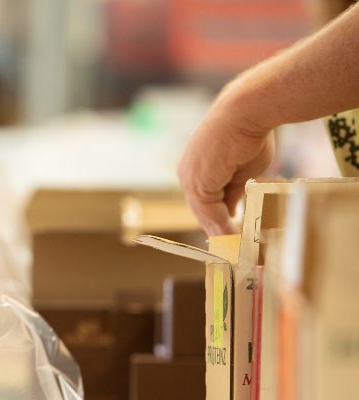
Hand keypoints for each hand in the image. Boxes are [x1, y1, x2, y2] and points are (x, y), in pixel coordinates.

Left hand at [177, 92, 275, 234]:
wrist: (247, 114)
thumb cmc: (249, 135)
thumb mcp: (242, 171)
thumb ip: (233, 191)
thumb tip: (231, 210)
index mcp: (196, 168)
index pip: (203, 200)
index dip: (216, 217)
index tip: (228, 232)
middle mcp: (188, 173)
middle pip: (200, 209)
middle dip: (216, 228)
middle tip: (230, 246)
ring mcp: (190, 178)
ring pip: (203, 213)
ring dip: (219, 231)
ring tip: (233, 247)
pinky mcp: (197, 183)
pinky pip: (208, 211)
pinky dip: (220, 226)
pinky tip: (232, 237)